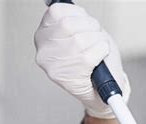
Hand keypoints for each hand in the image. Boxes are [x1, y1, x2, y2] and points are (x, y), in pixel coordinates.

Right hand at [34, 3, 130, 118]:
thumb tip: (67, 5)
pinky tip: (100, 58)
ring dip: (98, 40)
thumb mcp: (81, 35)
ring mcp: (55, 64)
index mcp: (44, 36)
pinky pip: (90, 54)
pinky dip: (102, 52)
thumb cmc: (94, 61)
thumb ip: (74, 20)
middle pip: (69, 24)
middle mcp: (44, 51)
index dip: (78, 14)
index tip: (85, 23)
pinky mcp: (69, 76)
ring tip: (98, 49)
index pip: (57, 12)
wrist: (102, 92)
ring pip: (81, 39)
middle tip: (96, 37)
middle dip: (90, 27)